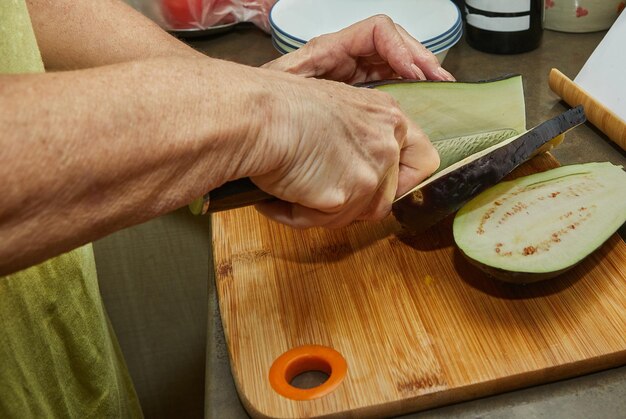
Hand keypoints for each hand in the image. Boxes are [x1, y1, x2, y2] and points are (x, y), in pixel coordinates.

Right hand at [241, 70, 439, 228]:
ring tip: (290, 189)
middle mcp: (387, 144)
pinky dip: (297, 215)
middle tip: (318, 191)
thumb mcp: (334, 107)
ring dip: (324, 211)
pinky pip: (322, 222)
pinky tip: (277, 196)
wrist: (259, 115)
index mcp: (387, 117)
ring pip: (356, 215)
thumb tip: (350, 164)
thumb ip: (357, 135)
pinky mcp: (347, 197)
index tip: (380, 187)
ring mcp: (370, 173)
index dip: (403, 180)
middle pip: (387, 197)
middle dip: (354, 203)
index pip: (422, 160)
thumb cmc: (281, 105)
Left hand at [262, 14, 454, 83]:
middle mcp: (346, 57)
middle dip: (420, 57)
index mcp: (332, 50)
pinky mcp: (357, 93)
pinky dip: (410, 88)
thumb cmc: (265, 100)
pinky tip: (422, 99)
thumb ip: (300, 74)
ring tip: (441, 85)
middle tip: (438, 79)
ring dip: (421, 70)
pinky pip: (390, 83)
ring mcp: (354, 74)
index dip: (399, 48)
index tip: (412, 73)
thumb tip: (331, 74)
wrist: (256, 118)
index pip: (377, 31)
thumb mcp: (282, 84)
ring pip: (397, 62)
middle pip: (395, 43)